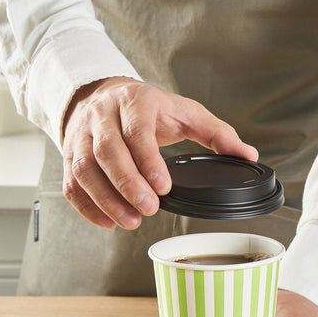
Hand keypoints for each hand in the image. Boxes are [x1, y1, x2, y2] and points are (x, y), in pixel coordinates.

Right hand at [62, 77, 258, 228]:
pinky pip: (71, 183)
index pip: (136, 130)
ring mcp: (82, 135)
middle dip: (127, 185)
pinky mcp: (70, 154)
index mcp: (135, 100)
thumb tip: (248, 155)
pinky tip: (108, 222)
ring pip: (84, 169)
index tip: (163, 187)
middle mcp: (103, 115)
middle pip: (107, 151)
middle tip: (148, 209)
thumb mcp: (185, 111)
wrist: (102, 94)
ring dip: (106, 200)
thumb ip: (216, 133)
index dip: (148, 160)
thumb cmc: (148, 108)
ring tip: (131, 221)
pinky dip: (87, 207)